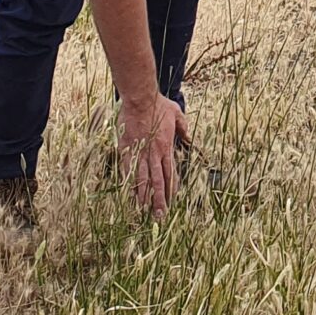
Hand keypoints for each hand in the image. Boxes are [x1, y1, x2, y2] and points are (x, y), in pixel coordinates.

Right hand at [119, 93, 188, 214]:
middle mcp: (153, 153)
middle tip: (159, 215)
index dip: (171, 189)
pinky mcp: (126, 147)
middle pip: (157, 181)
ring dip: (143, 195)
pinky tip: (129, 192)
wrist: (140, 99)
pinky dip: (129, 181)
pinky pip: (127, 168)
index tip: (172, 202)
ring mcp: (139, 151)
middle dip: (159, 199)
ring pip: (142, 178)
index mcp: (166, 147)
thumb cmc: (158, 105)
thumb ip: (183, 127)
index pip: (170, 173)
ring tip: (144, 210)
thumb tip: (188, 137)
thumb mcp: (176, 114)